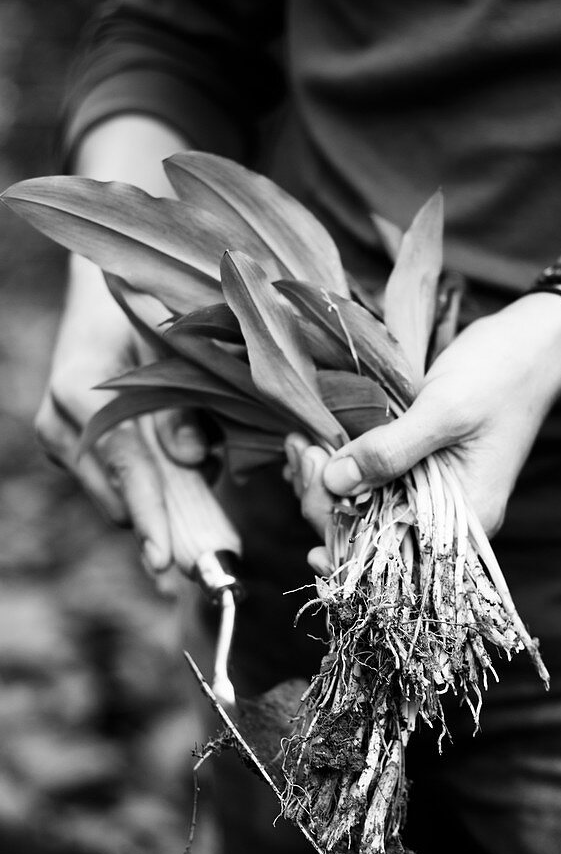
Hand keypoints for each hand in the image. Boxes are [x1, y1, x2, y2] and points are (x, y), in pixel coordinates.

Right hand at [35, 254, 209, 575]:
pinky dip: (156, 486)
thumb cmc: (149, 311)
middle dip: (166, 523)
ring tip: (200, 469)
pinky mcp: (72, 450)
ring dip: (165, 500)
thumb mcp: (174, 347)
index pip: (124, 467)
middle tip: (207, 548)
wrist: (106, 292)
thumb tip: (191, 458)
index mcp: (79, 389)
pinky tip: (178, 461)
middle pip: (119, 498)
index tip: (166, 561)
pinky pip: (121, 486)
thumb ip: (183, 403)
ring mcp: (61, 439)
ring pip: (121, 499)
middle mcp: (61, 422)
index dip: (150, 516)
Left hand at [285, 290, 560, 569]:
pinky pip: (368, 485)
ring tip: (302, 445)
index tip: (311, 481)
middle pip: (364, 537)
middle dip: (323, 499)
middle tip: (302, 450)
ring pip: (359, 512)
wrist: (533, 345)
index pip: (384, 555)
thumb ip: (391, 450)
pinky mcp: (415, 471)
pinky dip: (337, 470)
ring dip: (322, 484)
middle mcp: (440, 520)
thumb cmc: (502, 376)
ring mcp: (427, 495)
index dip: (336, 528)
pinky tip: (315, 446)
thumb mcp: (445, 410)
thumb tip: (336, 483)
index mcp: (459, 523)